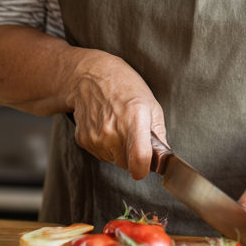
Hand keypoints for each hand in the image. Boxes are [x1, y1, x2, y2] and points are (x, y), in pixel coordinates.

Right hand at [64, 49, 164, 180]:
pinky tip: (104, 125)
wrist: (89, 76)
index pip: (139, 158)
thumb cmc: (124, 86)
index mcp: (134, 119)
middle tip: (131, 133)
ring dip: (118, 149)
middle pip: (126, 163)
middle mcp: (112, 130)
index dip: (144, 169)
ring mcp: (95, 136)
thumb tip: (163, 157)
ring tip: (117, 125)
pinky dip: (104, 145)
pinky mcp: (83, 140)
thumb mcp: (151, 103)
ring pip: (113, 160)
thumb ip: (159, 133)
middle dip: (132, 155)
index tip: (145, 167)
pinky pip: (100, 154)